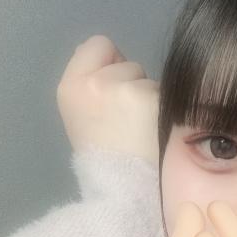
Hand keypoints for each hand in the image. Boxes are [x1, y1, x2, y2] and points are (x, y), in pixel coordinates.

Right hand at [56, 35, 159, 164]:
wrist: (125, 192)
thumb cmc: (105, 157)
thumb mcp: (83, 115)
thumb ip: (93, 82)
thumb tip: (111, 54)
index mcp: (71, 87)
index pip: (98, 45)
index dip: (108, 65)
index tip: (110, 95)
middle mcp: (95, 83)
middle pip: (126, 63)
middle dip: (130, 85)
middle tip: (126, 122)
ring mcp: (125, 90)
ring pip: (148, 79)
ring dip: (148, 99)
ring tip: (141, 131)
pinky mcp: (154, 101)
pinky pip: (166, 95)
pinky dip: (163, 111)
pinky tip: (155, 133)